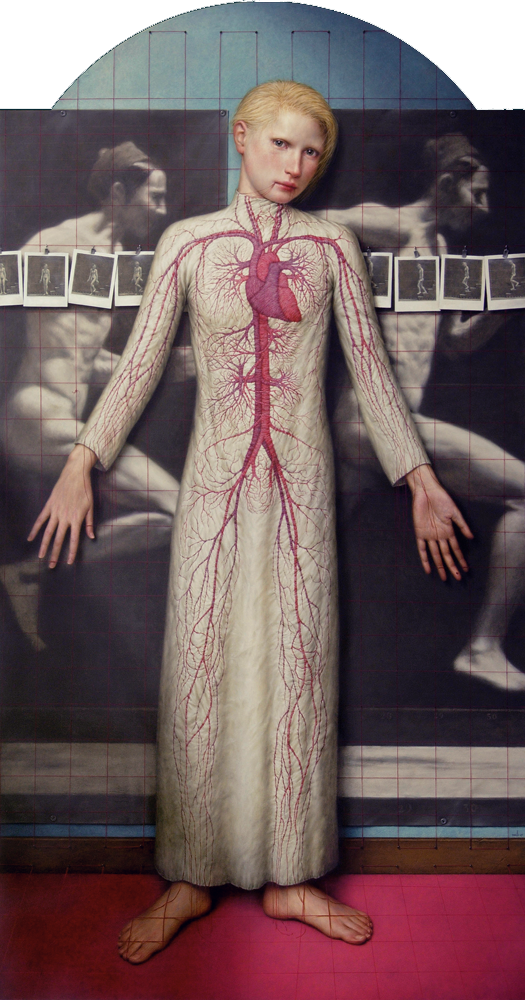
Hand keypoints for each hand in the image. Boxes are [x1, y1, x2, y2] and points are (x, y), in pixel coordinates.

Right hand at [27, 445, 97, 567]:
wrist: (75, 474)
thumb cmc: (85, 490)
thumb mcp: (91, 506)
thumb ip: (90, 523)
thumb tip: (92, 537)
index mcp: (77, 518)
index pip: (74, 540)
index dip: (72, 552)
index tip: (68, 563)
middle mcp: (65, 517)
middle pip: (59, 539)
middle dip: (55, 554)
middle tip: (52, 566)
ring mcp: (55, 512)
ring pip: (48, 532)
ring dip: (44, 545)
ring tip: (41, 556)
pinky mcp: (49, 506)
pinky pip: (40, 520)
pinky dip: (35, 529)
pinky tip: (31, 538)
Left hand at [405, 464, 472, 580]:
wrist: (427, 491)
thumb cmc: (442, 499)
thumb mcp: (454, 512)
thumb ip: (462, 525)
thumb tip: (471, 538)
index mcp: (449, 531)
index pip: (456, 549)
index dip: (461, 559)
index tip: (466, 569)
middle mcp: (440, 535)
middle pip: (446, 554)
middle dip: (452, 566)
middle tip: (458, 578)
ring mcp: (429, 535)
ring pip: (436, 554)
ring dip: (440, 565)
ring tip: (444, 577)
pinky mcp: (419, 533)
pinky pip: (422, 548)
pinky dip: (424, 559)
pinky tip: (428, 569)